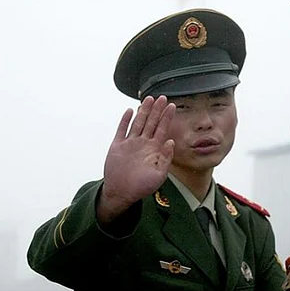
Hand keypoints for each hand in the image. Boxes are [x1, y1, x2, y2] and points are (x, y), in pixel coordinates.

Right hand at [97, 96, 174, 223]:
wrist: (121, 193)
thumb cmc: (142, 187)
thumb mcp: (159, 175)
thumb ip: (166, 158)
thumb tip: (171, 141)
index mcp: (154, 150)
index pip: (162, 129)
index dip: (167, 117)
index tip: (172, 106)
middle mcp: (143, 144)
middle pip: (151, 122)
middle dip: (157, 110)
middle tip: (163, 97)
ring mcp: (130, 143)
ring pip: (138, 123)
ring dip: (143, 111)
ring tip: (149, 98)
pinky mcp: (117, 146)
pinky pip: (122, 130)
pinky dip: (125, 120)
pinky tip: (130, 111)